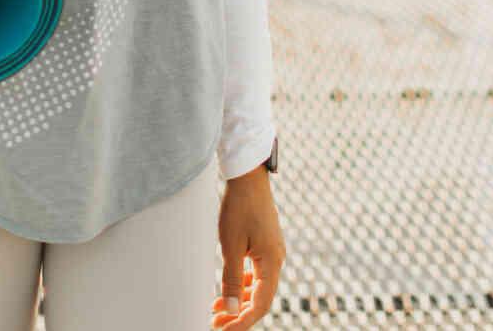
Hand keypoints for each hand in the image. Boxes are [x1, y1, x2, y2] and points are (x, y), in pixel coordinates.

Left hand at [212, 167, 282, 328]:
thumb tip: (232, 310)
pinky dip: (242, 285)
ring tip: (216, 310)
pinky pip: (256, 274)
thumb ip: (232, 280)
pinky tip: (226, 291)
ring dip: (239, 301)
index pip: (261, 304)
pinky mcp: (265, 246)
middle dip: (239, 314)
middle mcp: (277, 260)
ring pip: (258, 287)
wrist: (248, 178)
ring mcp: (272, 253)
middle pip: (261, 299)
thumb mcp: (231, 246)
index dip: (243, 322)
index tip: (224, 330)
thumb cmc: (239, 208)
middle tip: (216, 323)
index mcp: (272, 262)